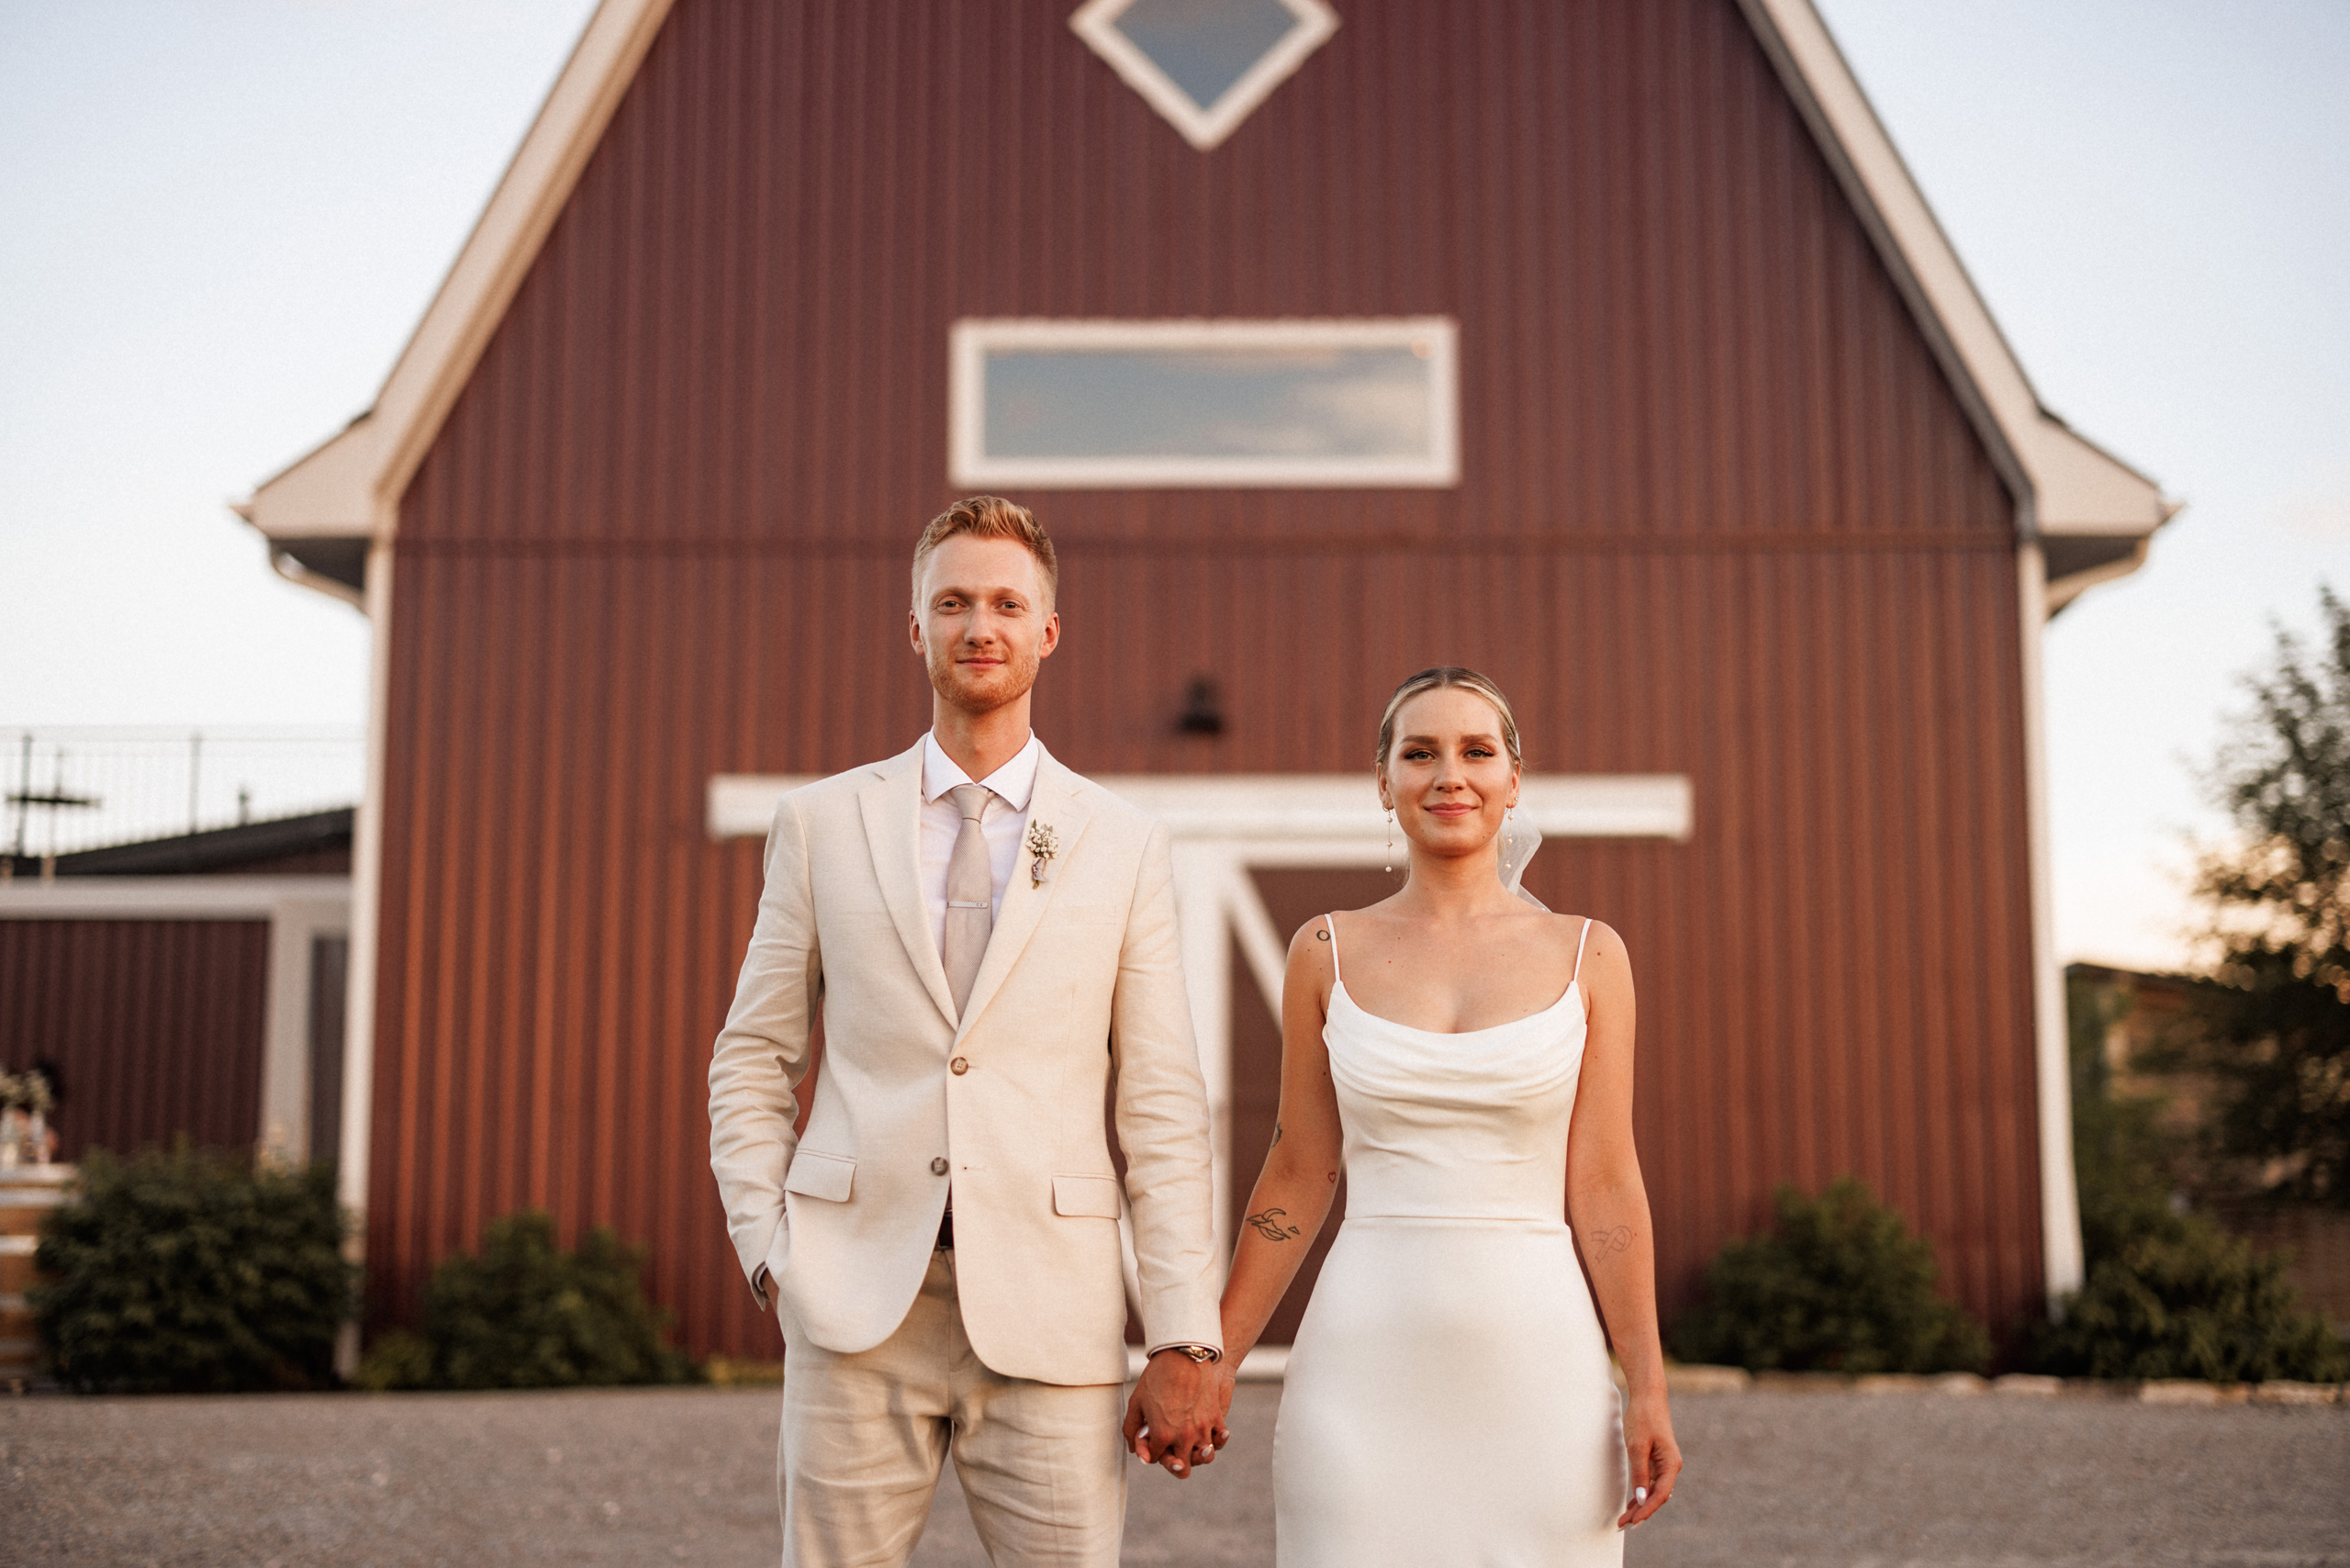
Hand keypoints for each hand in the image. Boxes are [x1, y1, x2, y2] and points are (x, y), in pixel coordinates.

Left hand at [1121, 1350, 1226, 1477]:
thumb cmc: (1157, 1377)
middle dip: (1174, 1463)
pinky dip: (1216, 1439)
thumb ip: (1131, 1430)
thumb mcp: (1136, 1402)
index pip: (1155, 1458)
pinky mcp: (1215, 1417)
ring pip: (1204, 1458)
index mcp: (1161, 1435)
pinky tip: (1209, 1434)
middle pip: (1182, 1468)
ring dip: (1197, 1455)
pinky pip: (1220, 1439)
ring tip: (1191, 1446)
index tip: (1150, 1437)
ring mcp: (1202, 1428)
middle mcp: (1183, 1437)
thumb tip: (1134, 1450)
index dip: (1150, 1450)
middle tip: (1171, 1452)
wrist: (1183, 1354)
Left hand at [1616, 1389, 1681, 1528]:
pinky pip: (1650, 1483)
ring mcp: (1664, 1464)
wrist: (1648, 1397)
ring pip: (1653, 1491)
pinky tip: (1631, 1504)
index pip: (1660, 1495)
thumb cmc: (1643, 1418)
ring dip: (1640, 1505)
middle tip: (1623, 1525)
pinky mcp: (1656, 1460)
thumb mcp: (1638, 1446)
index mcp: (1671, 1464)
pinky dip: (1640, 1494)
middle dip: (1641, 1512)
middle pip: (1657, 1496)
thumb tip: (1641, 1499)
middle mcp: (1670, 1467)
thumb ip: (1640, 1473)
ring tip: (1624, 1519)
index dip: (1647, 1510)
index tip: (1633, 1522)